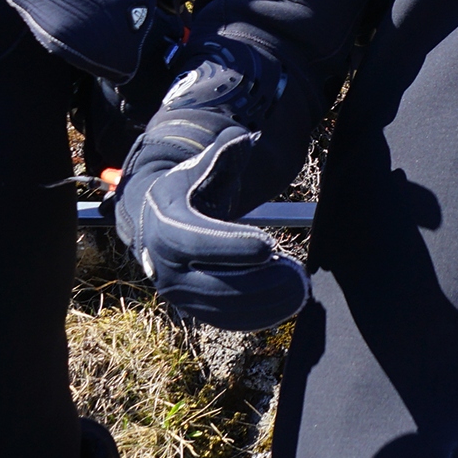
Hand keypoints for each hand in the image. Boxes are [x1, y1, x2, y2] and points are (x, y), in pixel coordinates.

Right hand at [111, 36, 313, 329]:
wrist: (158, 223)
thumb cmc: (188, 191)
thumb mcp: (199, 168)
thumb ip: (222, 154)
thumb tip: (244, 137)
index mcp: (167, 227)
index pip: (198, 243)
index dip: (233, 247)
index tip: (270, 245)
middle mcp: (166, 267)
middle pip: (215, 284)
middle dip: (260, 283)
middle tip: (298, 275)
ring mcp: (179, 293)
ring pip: (224, 308)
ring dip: (266, 303)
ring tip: (300, 289)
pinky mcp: (194, 309)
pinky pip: (227, 320)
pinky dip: (259, 316)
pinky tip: (289, 304)